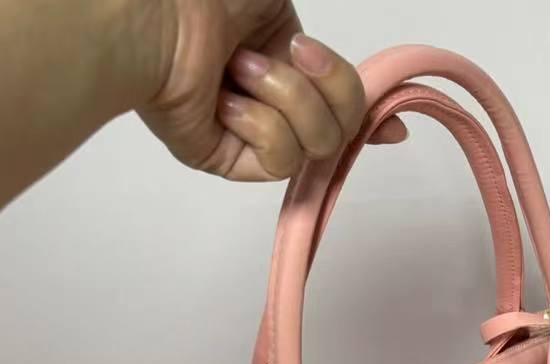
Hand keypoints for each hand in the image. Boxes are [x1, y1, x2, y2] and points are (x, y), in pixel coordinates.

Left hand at [137, 0, 404, 180]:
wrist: (157, 13)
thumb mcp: (278, 0)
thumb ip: (326, 48)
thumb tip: (372, 87)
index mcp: (285, 61)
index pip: (342, 102)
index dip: (370, 114)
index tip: (393, 128)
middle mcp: (271, 101)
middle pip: (342, 128)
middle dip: (329, 90)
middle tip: (291, 54)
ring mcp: (249, 135)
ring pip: (316, 146)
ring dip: (286, 98)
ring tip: (238, 69)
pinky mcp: (229, 161)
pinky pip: (279, 161)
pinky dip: (259, 123)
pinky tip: (223, 99)